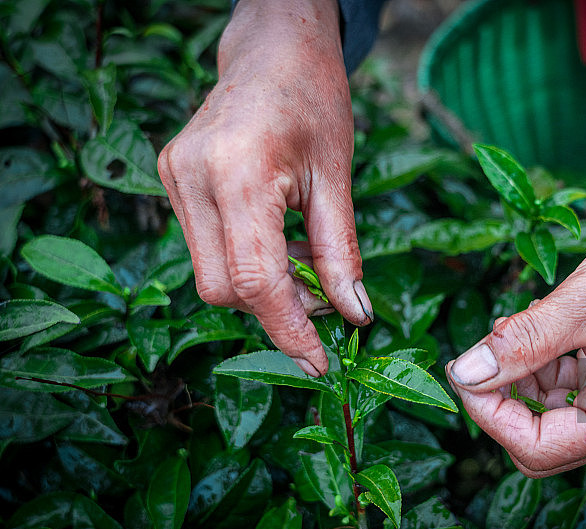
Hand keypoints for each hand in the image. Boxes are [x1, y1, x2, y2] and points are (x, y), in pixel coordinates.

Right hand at [157, 0, 371, 375]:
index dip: (289, 331)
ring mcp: (174, 180)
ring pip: (211, 275)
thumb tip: (355, 316)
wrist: (272, 47)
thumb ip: (342, 253)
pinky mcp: (172, 180)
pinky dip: (247, 262)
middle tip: (324, 300)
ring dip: (263, 288)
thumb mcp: (338, 177)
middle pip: (224, 289)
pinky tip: (280, 243)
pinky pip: (206, 248)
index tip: (319, 364)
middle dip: (276, 310)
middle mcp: (193, 179)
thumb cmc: (314, 99)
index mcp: (240, 174)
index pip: (256, 282)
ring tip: (307, 264)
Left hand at [446, 167, 585, 476]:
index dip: (489, 414)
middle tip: (487, 351)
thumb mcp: (583, 301)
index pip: (536, 447)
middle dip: (503, 401)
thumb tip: (465, 374)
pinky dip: (542, 368)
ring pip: (548, 418)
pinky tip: (538, 328)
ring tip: (518, 326)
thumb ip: (524, 342)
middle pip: (540, 443)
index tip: (464, 369)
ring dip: (521, 379)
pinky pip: (566, 396)